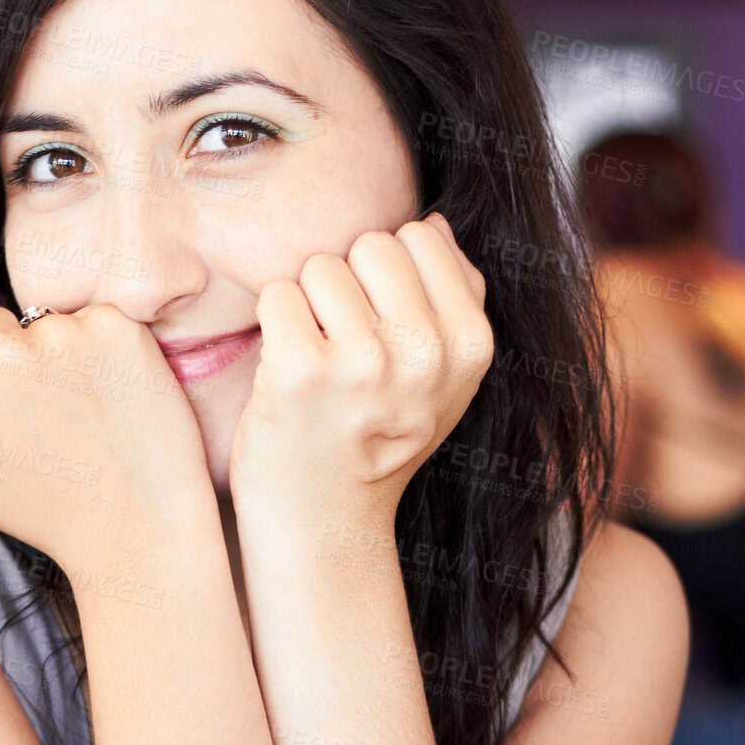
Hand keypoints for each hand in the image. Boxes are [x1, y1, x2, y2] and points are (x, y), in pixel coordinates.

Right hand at [0, 303, 212, 566]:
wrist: (135, 530)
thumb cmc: (42, 513)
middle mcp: (0, 352)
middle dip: (10, 356)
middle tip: (45, 418)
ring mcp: (61, 335)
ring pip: (45, 320)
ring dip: (59, 353)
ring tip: (82, 415)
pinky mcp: (116, 329)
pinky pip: (97, 320)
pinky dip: (106, 351)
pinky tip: (114, 399)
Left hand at [228, 215, 492, 532]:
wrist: (325, 523)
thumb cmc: (375, 440)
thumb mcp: (443, 380)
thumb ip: (453, 298)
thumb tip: (433, 221)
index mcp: (470, 345)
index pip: (421, 237)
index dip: (387, 275)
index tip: (381, 327)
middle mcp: (426, 352)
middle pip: (371, 244)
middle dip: (348, 284)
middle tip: (342, 347)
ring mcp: (365, 363)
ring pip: (321, 266)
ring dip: (307, 306)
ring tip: (316, 362)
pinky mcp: (304, 372)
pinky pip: (279, 293)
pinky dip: (273, 325)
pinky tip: (286, 370)